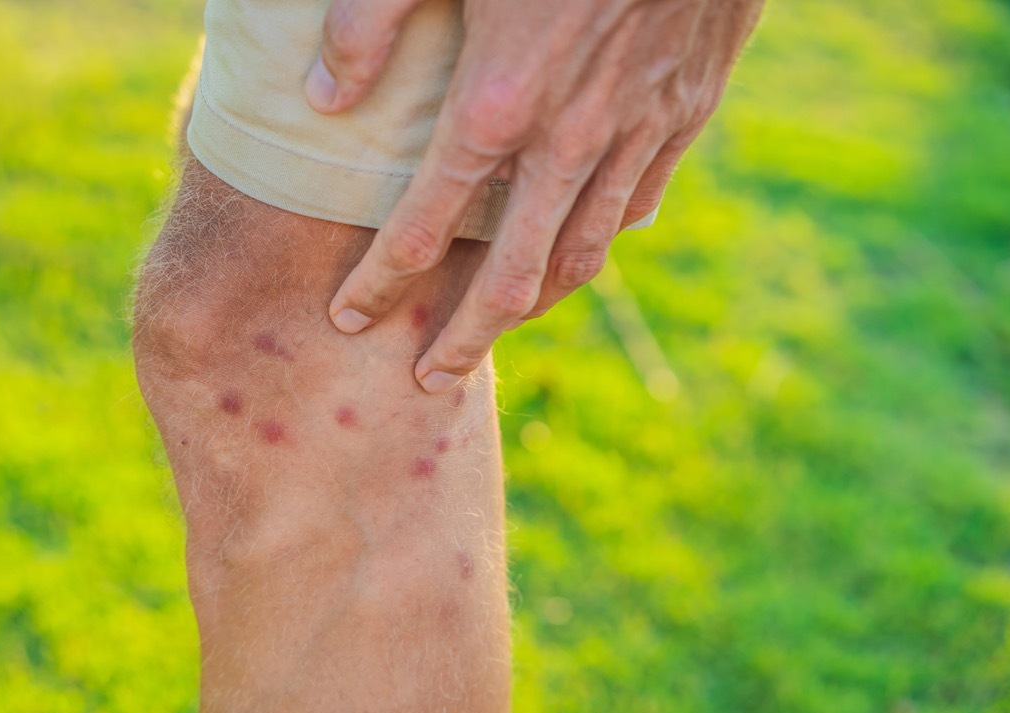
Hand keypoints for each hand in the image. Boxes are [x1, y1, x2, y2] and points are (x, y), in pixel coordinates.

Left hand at [308, 0, 761, 392]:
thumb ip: (369, 21)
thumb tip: (324, 96)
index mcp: (496, 102)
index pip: (421, 228)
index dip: (379, 282)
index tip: (347, 316)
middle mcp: (567, 140)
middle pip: (508, 278)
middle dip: (461, 338)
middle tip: (427, 379)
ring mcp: (634, 132)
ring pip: (581, 256)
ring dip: (533, 307)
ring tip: (495, 332)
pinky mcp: (685, 114)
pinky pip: (637, 205)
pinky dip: (600, 240)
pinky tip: (576, 251)